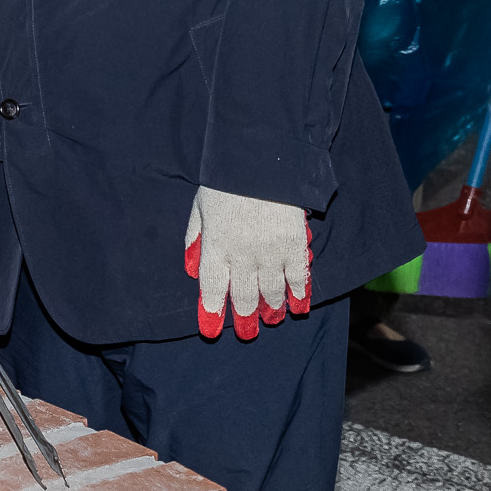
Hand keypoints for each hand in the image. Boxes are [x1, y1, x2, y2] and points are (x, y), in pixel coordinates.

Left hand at [184, 186, 310, 340]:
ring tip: (271, 318)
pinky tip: (298, 305)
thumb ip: (195, 238)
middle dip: (245, 317)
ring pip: (271, 291)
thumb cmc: (226, 181)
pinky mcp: (293, 244)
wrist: (260, 158)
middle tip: (247, 332)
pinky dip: (299, 293)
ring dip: (271, 309)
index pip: (213, 288)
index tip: (212, 330)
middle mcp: (241, 254)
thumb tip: (191, 267)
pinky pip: (298, 277)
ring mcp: (269, 251)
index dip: (213, 311)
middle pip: (243, 295)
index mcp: (215, 245)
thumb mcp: (200, 206)